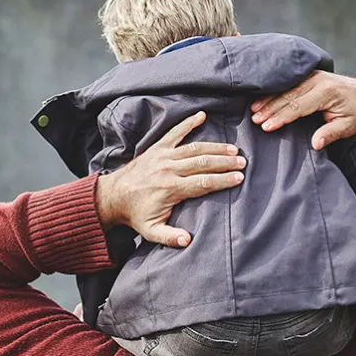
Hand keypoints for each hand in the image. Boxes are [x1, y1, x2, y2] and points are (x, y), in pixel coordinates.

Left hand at [95, 111, 245, 247]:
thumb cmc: (135, 215)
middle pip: (203, 163)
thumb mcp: (151, 231)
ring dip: (215, 147)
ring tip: (233, 149)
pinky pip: (174, 132)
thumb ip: (170, 237)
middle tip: (242, 162)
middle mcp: (168, 170)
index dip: (223, 180)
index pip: (203, 183)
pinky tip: (202, 115)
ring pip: (194, 148)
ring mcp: (162, 156)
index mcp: (170, 189)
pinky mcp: (157, 148)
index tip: (239, 178)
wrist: (113, 196)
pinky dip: (188, 123)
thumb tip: (188, 240)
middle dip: (225, 162)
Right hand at [250, 71, 355, 149]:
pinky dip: (275, 92)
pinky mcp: (310, 76)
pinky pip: (289, 83)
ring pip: (286, 88)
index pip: (298, 106)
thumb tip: (315, 144)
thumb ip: (331, 134)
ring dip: (269, 99)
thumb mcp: (348, 127)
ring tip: (253, 109)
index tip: (266, 127)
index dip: (281, 117)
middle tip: (254, 119)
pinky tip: (262, 98)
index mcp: (327, 92)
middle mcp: (318, 80)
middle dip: (270, 108)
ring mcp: (313, 76)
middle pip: (288, 96)